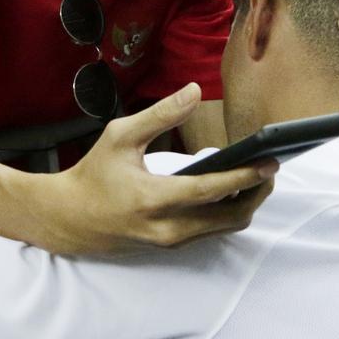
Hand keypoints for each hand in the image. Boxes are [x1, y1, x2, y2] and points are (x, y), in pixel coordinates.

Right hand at [48, 84, 277, 252]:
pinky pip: (212, 231)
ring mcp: (170, 242)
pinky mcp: (171, 247)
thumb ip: (162, 114)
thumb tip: (195, 90)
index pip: (210, 191)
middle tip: (273, 168)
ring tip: (261, 177)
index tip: (270, 163)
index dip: (244, 177)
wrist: (66, 219)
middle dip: (257, 193)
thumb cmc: (93, 174)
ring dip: (247, 204)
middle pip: (229, 217)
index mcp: (152, 198)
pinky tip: (237, 190)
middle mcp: (166, 227)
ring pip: (225, 228)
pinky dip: (229, 212)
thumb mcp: (120, 136)